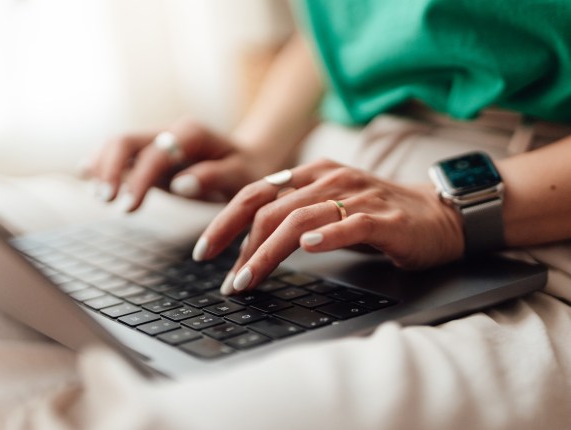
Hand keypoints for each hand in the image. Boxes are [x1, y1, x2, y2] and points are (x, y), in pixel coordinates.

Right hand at [88, 118, 276, 210]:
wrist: (247, 161)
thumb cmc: (247, 171)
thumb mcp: (241, 176)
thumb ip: (214, 176)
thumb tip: (181, 185)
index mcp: (192, 133)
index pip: (156, 152)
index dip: (139, 179)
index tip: (128, 207)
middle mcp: (169, 132)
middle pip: (126, 140)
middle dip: (110, 169)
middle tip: (106, 201)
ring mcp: (156, 142)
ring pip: (118, 145)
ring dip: (102, 167)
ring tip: (100, 196)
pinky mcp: (149, 155)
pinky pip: (121, 154)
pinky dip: (102, 163)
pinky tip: (87, 174)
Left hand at [193, 159, 464, 294]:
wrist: (438, 214)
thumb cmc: (378, 216)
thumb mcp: (328, 207)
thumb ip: (292, 215)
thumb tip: (247, 245)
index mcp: (311, 175)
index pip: (255, 193)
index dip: (224, 221)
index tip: (204, 251)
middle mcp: (330, 180)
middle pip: (270, 208)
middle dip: (239, 245)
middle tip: (227, 280)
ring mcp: (358, 196)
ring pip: (300, 219)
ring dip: (268, 252)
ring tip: (249, 279)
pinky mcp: (386, 218)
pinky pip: (351, 224)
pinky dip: (327, 235)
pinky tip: (309, 247)